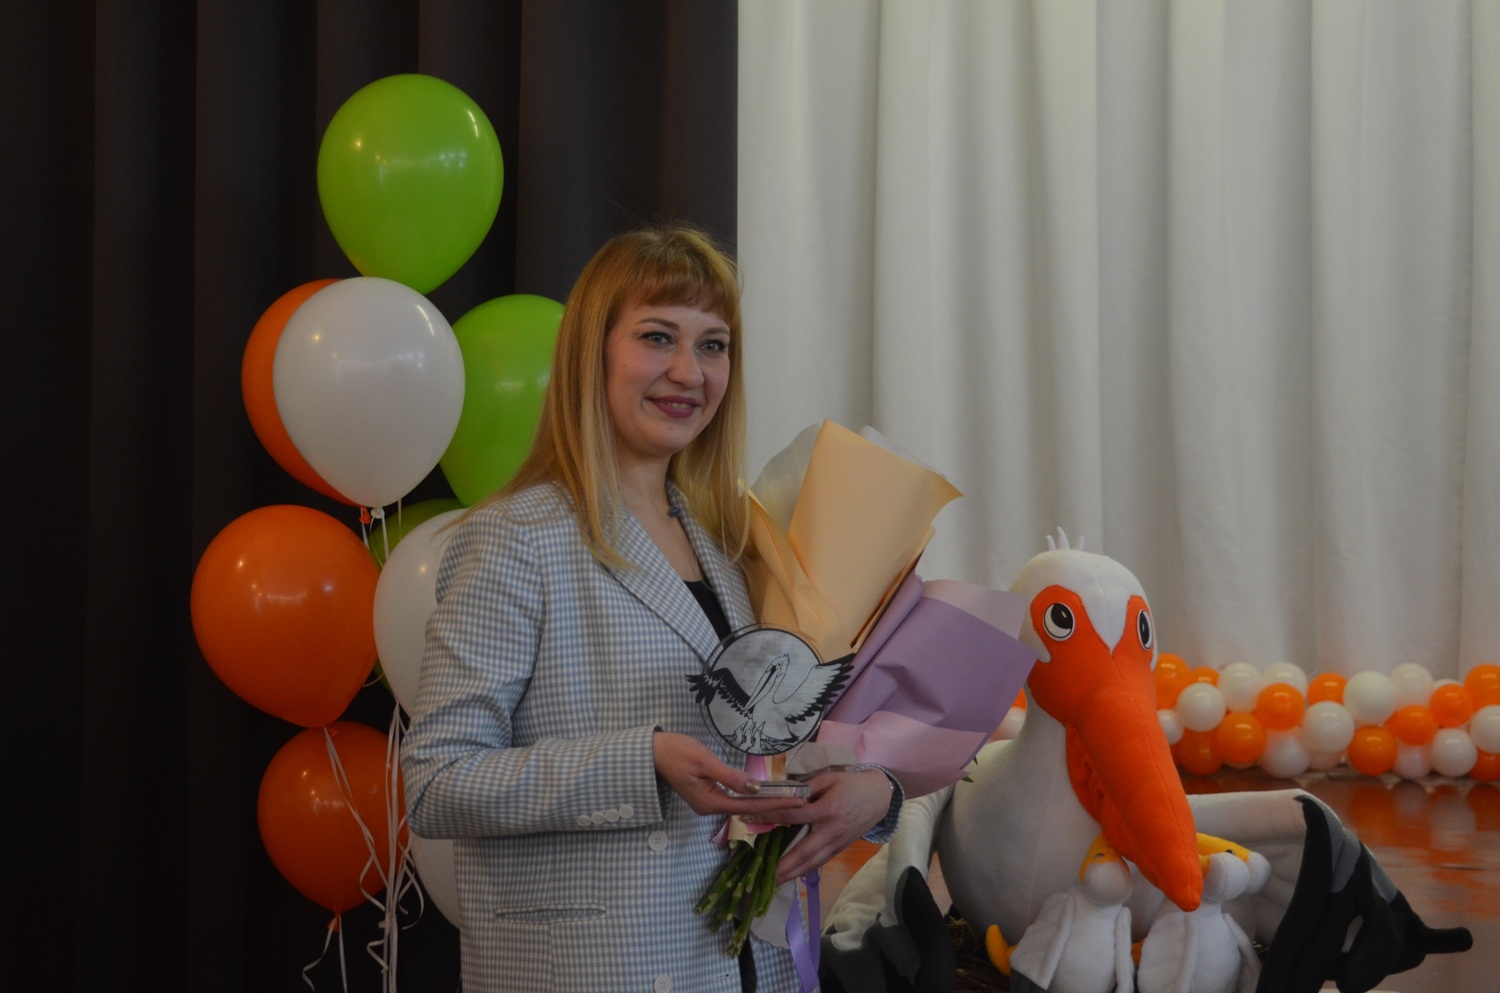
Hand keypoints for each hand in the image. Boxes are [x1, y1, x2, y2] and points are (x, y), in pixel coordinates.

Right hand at [652, 731, 805, 816]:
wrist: (652, 751)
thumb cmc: (676, 752)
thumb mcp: (705, 762)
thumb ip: (730, 777)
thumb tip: (755, 789)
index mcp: (710, 802)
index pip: (749, 806)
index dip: (774, 804)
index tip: (795, 802)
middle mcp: (710, 807)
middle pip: (748, 809)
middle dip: (774, 805)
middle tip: (800, 801)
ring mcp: (708, 802)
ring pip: (742, 805)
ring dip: (765, 802)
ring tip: (788, 799)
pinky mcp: (707, 794)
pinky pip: (734, 799)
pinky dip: (752, 796)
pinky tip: (765, 794)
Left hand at [741, 768, 892, 883]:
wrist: (880, 796)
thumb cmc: (852, 784)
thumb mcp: (829, 777)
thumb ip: (807, 787)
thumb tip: (783, 794)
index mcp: (827, 809)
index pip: (793, 815)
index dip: (770, 816)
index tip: (749, 817)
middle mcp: (831, 830)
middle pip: (804, 851)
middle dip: (785, 864)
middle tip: (765, 874)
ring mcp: (837, 842)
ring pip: (813, 862)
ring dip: (794, 873)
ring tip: (775, 881)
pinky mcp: (841, 848)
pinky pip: (821, 861)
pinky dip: (806, 870)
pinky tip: (794, 875)